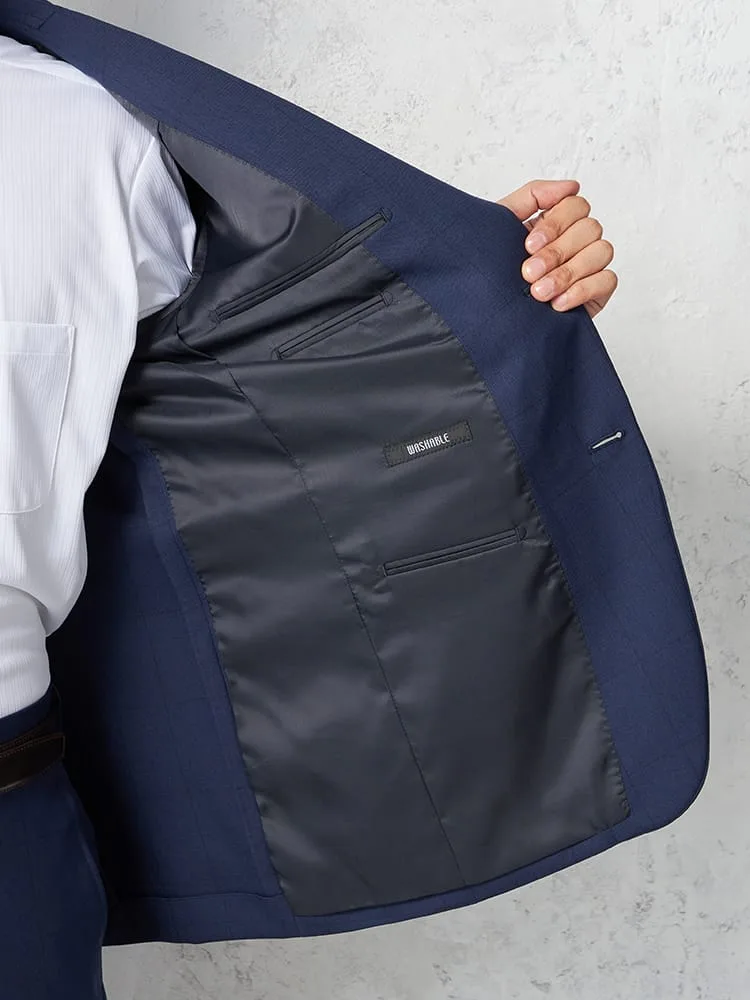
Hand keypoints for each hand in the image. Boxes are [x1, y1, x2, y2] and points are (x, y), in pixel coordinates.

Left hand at [496, 179, 616, 317]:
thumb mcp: (500, 226)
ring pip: (601, 251)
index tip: (529, 245)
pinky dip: (582, 290)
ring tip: (539, 292)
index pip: (575, 205)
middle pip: (590, 227)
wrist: (487, 317)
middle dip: (557, 252)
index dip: (555, 223)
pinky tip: (557, 303)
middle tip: (529, 273)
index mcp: (554, 223)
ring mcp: (588, 266)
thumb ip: (532, 196)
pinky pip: (607, 280)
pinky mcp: (596, 292)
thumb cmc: (490, 272)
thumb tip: (571, 186)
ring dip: (568, 272)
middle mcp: (575, 241)